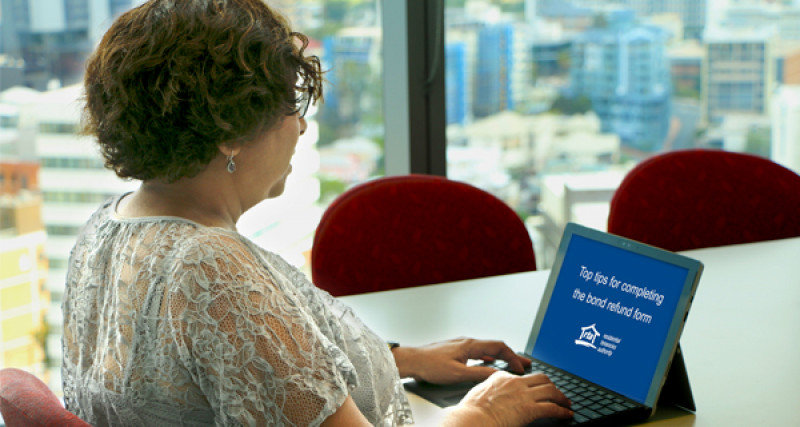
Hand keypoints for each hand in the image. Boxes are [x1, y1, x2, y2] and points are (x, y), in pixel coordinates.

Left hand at [392, 338, 531, 383]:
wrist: (411, 360)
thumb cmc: (430, 365)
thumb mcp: (458, 373)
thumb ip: (479, 373)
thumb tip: (497, 375)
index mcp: (470, 345)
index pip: (499, 347)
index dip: (513, 357)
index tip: (521, 368)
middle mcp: (466, 342)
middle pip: (495, 347)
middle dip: (510, 355)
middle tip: (524, 363)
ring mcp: (460, 346)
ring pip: (486, 349)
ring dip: (500, 357)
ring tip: (510, 364)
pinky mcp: (454, 351)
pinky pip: (477, 352)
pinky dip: (488, 358)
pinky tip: (487, 363)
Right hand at [442, 371, 572, 426]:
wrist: (473, 418)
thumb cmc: (471, 410)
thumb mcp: (479, 392)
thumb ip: (489, 389)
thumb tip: (491, 393)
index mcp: (502, 377)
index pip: (523, 376)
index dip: (533, 383)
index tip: (537, 388)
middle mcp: (516, 382)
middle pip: (542, 378)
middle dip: (552, 385)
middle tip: (557, 393)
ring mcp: (524, 395)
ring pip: (551, 390)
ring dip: (561, 397)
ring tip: (566, 403)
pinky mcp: (530, 409)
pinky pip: (552, 408)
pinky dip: (562, 411)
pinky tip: (566, 414)